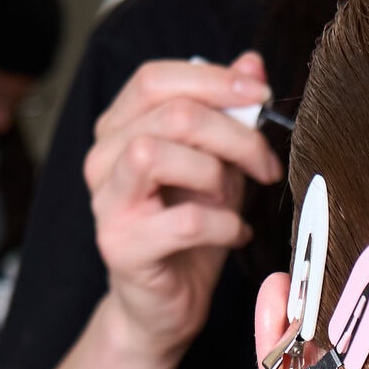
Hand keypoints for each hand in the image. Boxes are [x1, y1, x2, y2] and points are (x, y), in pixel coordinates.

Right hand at [84, 53, 282, 364]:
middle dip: (234, 134)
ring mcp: (105, 203)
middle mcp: (102, 159)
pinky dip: (224, 225)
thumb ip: (229, 114)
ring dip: (217, 174)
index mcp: (119, 128)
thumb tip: (252, 63)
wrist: (166, 306)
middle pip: (170, 114)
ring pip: (159, 154)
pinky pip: (184, 220)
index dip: (213, 80)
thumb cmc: (190, 232)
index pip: (155, 79)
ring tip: (234, 201)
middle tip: (267, 164)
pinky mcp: (120, 246)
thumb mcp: (218, 165)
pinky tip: (234, 233)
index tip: (262, 97)